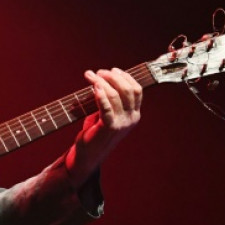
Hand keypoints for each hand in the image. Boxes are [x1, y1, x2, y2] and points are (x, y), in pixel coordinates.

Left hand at [65, 68, 141, 187]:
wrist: (88, 155)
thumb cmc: (95, 131)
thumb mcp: (108, 114)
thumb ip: (110, 100)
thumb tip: (103, 78)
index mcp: (134, 114)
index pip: (136, 90)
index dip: (125, 77)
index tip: (112, 70)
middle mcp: (131, 118)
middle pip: (127, 90)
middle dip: (112, 77)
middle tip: (98, 72)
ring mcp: (122, 124)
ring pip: (115, 95)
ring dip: (101, 81)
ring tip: (89, 75)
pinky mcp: (109, 128)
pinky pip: (106, 107)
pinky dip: (100, 95)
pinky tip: (93, 86)